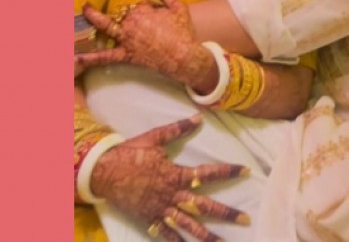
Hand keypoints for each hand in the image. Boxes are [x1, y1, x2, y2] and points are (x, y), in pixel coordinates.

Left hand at [75, 0, 217, 91]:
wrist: (185, 57)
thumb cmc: (184, 33)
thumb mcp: (180, 9)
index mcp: (143, 10)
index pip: (138, 5)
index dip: (147, 10)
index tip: (157, 17)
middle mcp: (131, 22)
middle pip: (123, 14)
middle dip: (128, 16)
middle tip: (143, 26)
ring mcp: (126, 39)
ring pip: (106, 26)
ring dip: (92, 17)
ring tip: (83, 9)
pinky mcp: (126, 55)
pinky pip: (106, 56)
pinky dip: (90, 58)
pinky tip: (76, 58)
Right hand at [90, 113, 249, 241]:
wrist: (103, 172)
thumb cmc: (129, 153)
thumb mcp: (154, 138)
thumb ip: (178, 129)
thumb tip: (198, 118)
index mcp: (175, 174)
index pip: (208, 173)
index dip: (228, 172)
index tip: (246, 171)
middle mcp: (172, 195)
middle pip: (204, 207)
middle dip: (226, 213)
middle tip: (246, 218)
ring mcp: (161, 209)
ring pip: (189, 225)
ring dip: (208, 236)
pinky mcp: (150, 219)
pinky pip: (166, 234)